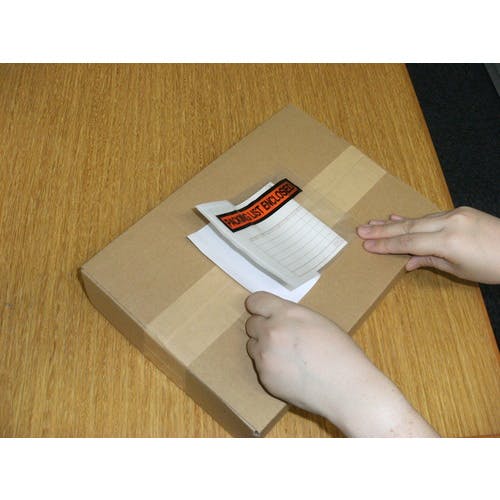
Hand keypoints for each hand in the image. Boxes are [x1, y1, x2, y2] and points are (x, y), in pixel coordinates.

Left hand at [245, 292, 437, 436]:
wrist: (345, 388)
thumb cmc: (340, 353)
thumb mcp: (317, 321)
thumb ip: (292, 317)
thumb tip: (279, 318)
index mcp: (286, 313)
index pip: (255, 301)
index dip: (258, 306)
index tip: (260, 310)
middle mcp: (271, 332)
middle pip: (250, 324)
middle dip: (262, 328)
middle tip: (280, 336)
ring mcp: (265, 356)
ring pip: (252, 346)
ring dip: (264, 348)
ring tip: (287, 356)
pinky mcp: (265, 378)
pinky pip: (260, 367)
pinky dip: (271, 368)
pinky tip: (290, 373)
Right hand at [357, 207, 499, 283]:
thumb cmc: (493, 267)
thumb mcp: (459, 270)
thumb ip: (430, 261)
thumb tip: (408, 262)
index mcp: (448, 242)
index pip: (408, 242)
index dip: (386, 245)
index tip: (366, 245)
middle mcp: (449, 223)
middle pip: (408, 227)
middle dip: (382, 230)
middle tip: (361, 230)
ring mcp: (455, 214)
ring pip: (417, 219)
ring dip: (394, 222)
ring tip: (373, 223)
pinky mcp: (460, 211)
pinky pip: (430, 215)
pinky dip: (413, 219)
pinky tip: (398, 218)